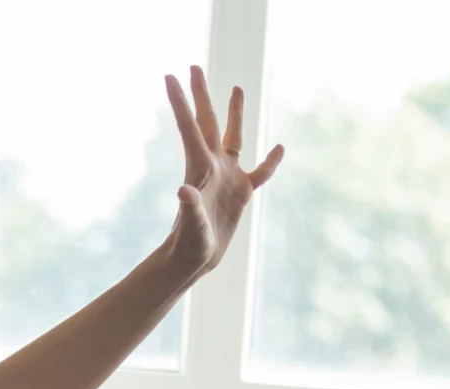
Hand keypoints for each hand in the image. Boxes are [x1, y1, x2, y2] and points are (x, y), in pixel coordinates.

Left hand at [164, 67, 283, 278]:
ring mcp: (228, 176)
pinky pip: (260, 171)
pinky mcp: (241, 191)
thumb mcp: (191, 226)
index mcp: (199, 167)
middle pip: (208, 121)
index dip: (181, 101)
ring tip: (237, 87)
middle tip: (194, 66)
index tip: (170, 75)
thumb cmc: (190, 244)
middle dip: (201, 94)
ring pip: (233, 136)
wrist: (195, 260)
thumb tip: (183, 191)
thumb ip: (190, 208)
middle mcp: (212, 165)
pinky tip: (278, 148)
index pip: (190, 126)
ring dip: (235, 113)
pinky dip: (270, 161)